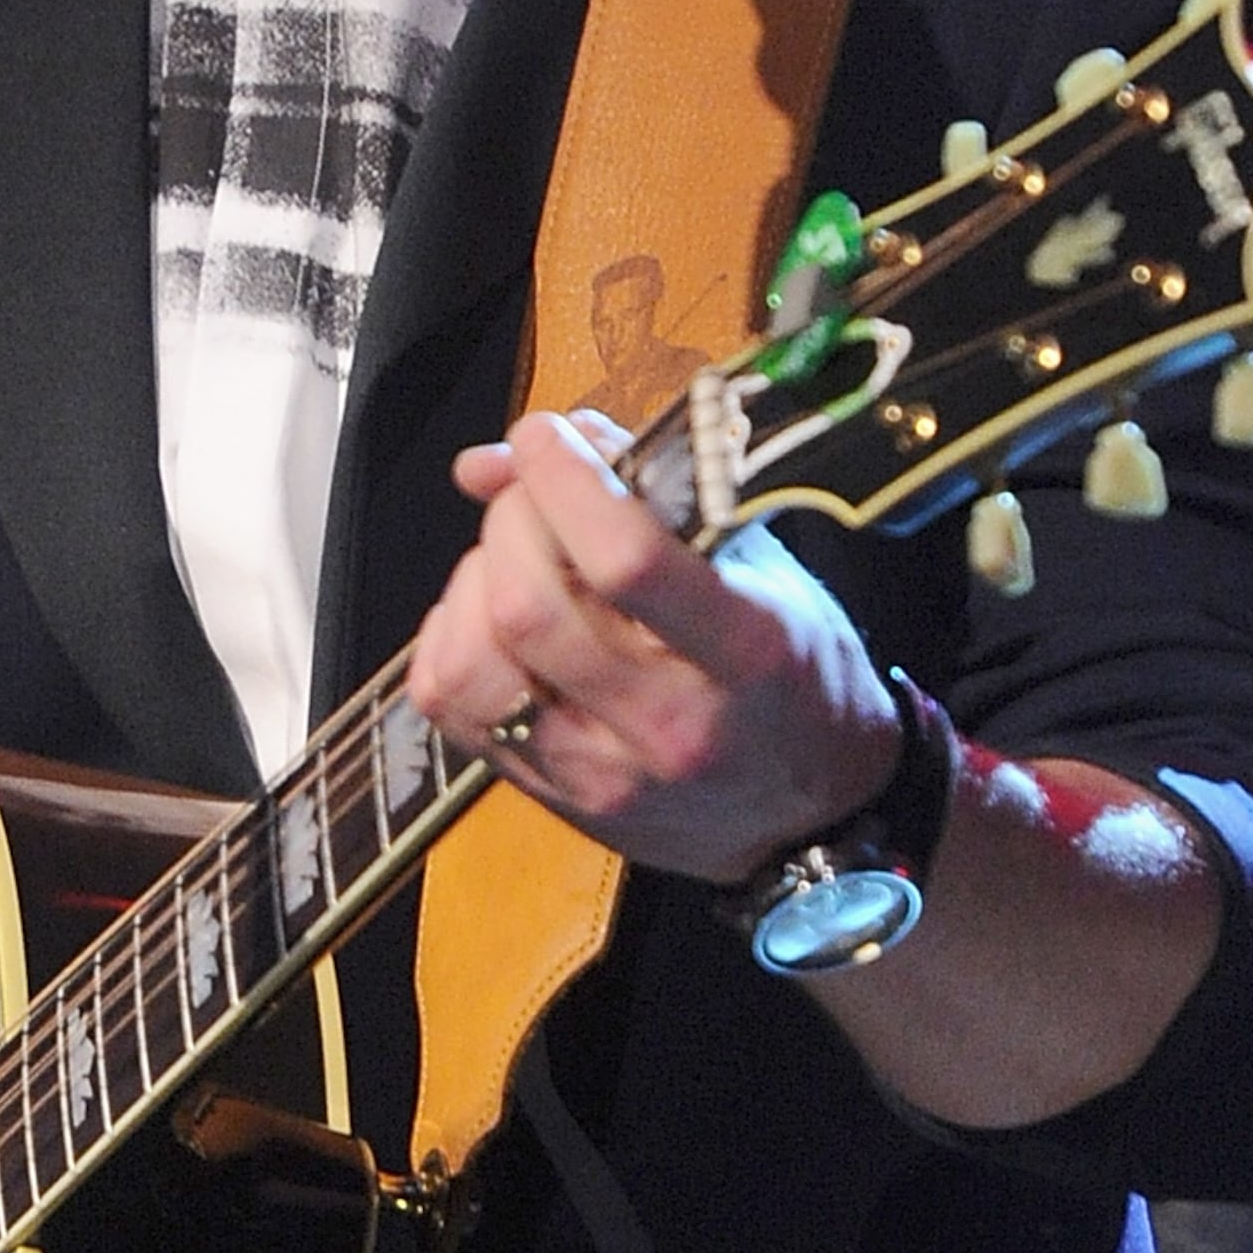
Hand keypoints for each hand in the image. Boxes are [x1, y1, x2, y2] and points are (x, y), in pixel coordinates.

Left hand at [404, 406, 899, 888]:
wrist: (804, 814)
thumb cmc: (790, 669)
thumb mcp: (759, 563)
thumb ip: (648, 489)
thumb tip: (500, 458)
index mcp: (747, 652)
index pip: (626, 561)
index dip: (564, 480)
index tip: (545, 438)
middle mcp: (671, 725)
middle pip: (528, 606)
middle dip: (513, 520)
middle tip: (536, 497)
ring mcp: (603, 775)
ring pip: (474, 661)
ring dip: (474, 584)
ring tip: (515, 563)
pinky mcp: (550, 797)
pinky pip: (448, 705)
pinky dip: (452, 637)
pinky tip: (492, 618)